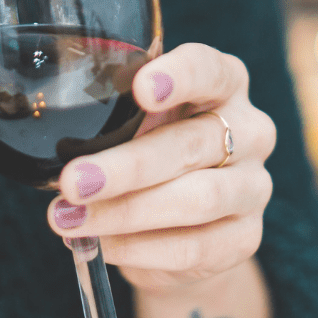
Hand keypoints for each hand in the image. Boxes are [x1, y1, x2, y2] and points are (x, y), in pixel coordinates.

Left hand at [47, 42, 276, 294]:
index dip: (179, 77)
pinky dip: (140, 248)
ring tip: (71, 219)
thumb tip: (62, 131)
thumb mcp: (139, 116)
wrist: (187, 220)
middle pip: (192, 143)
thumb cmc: (154, 143)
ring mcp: (255, 185)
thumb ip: (118, 111)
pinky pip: (194, 247)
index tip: (141, 88)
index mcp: (225, 81)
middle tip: (72, 180)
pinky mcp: (246, 238)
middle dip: (126, 166)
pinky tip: (102, 244)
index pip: (209, 69)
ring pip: (196, 199)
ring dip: (125, 212)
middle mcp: (251, 129)